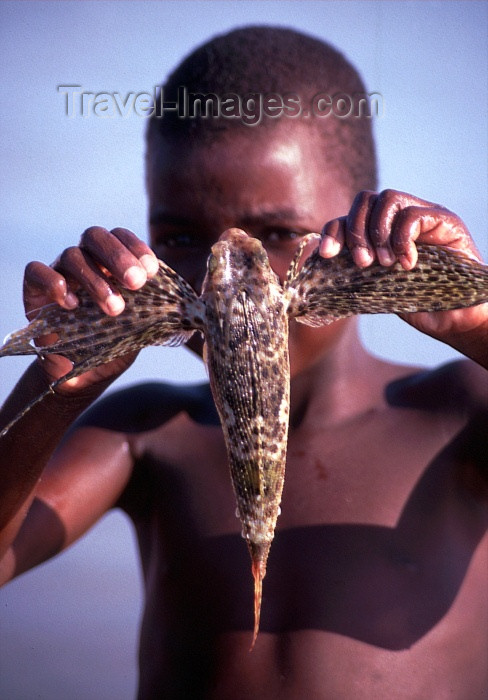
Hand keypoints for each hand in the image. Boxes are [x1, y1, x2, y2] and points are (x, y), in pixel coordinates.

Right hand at [22, 227, 158, 391]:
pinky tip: (72, 304)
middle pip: (96, 236)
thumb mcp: (141, 327)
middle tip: (136, 283)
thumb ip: (160, 311)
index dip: (137, 248)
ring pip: (73, 256)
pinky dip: (54, 283)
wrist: (81, 373)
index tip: (151, 271)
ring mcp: (59, 272)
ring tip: (114, 309)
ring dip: (96, 280)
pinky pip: (37, 272)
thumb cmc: (114, 342)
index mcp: (111, 262)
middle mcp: (85, 260)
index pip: (121, 237)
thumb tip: (190, 309)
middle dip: (118, 257)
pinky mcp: (34, 289)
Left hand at [319, 189, 487, 357]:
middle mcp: (400, 217)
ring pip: (387, 199)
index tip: (328, 255)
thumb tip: (318, 265)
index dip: (334, 231)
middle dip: (355, 231)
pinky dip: (402, 239)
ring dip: (378, 233)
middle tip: (362, 263)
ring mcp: (423, 214)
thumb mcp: (375, 286)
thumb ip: (353, 269)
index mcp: (380, 231)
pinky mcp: (445, 220)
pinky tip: (407, 264)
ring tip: (384, 264)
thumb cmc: (416, 303)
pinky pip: (412, 215)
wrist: (454, 319)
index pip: (348, 216)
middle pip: (365, 200)